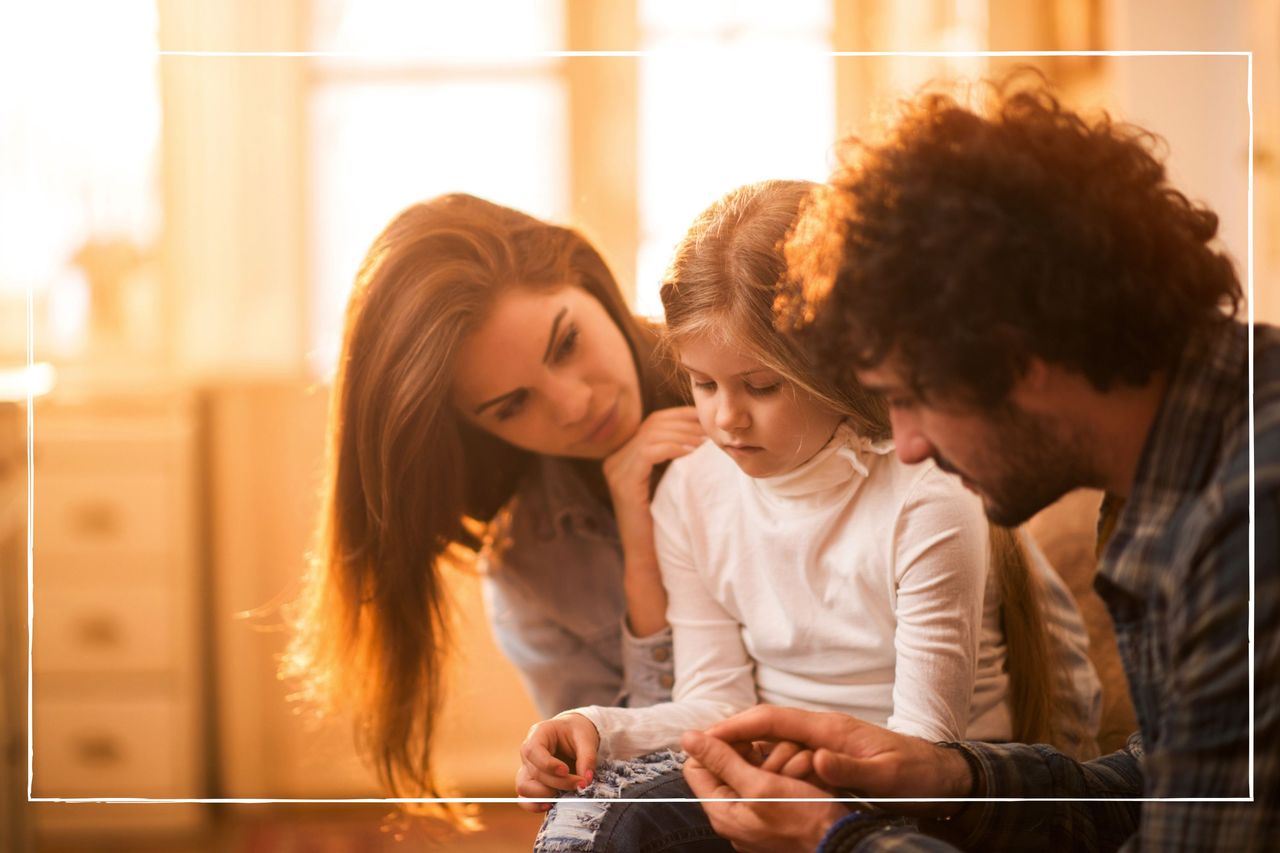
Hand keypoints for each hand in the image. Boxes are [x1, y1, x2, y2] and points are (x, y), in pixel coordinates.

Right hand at [516, 713, 599, 811]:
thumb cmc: (577, 732)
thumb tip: (587, 780)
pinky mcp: (531, 783)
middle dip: (558, 782)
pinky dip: (535, 805)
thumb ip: (588, 757)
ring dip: (545, 795)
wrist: (574, 734)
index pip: (533, 751)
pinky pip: (524, 799)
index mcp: (538, 734)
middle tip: (581, 784)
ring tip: (567, 794)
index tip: (566, 770)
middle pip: (535, 772)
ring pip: (524, 787)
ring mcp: (527, 769)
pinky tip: (552, 806)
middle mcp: (528, 752)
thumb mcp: (586, 737)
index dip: (547, 764)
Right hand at [602, 406, 702, 550]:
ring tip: (705, 441)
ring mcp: (616, 472)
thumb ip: (672, 458)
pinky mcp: (623, 484)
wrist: (650, 557)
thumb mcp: (668, 482)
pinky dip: (672, 447)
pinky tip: (691, 452)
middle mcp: (614, 460)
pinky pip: (648, 453)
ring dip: (683, 435)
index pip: (653, 422)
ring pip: (651, 435)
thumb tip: (701, 433)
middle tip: (710, 430)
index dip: (680, 416)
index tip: (706, 418)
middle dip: (685, 423)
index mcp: (622, 456)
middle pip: (652, 425)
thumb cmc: (665, 521)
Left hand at [682, 729, 850, 852]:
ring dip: (775, 762)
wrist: (841, 844)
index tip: (745, 739)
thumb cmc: (804, 819)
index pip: (696, 766)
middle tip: (776, 759)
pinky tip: (802, 775)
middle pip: (727, 766)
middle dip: (753, 755)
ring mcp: (754, 815)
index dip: (716, 746)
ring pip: (753, 770)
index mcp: (722, 810)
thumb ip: (722, 761)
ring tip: (796, 770)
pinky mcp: (774, 813)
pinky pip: (772, 782)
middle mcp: (734, 814)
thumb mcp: (760, 785)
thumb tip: (688, 738)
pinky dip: (786, 772)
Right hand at [702, 705, 973, 816]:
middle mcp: (822, 730)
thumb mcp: (888, 775)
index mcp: (830, 728)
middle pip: (764, 727)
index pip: (771, 718)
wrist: (942, 775)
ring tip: (714, 765)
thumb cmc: (918, 775)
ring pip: (773, 741)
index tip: (706, 736)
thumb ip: (851, 767)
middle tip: (697, 753)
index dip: (736, 726)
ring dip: (745, 749)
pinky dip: (765, 760)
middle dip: (731, 736)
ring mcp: (824, 741)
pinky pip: (786, 753)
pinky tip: (752, 774)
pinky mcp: (829, 755)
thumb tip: (816, 760)